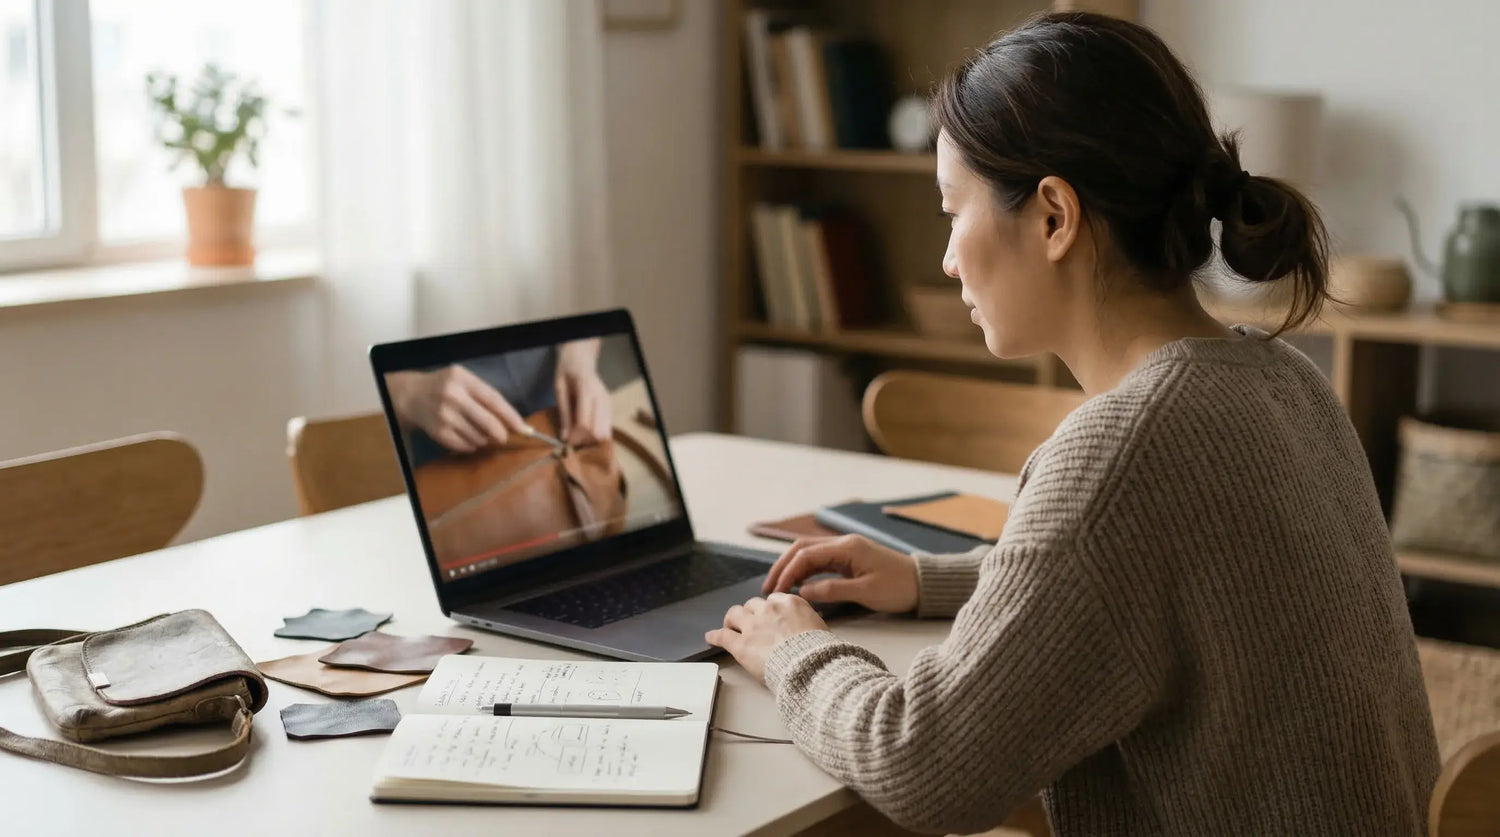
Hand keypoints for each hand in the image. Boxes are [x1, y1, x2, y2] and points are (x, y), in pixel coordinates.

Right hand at [386, 366, 527, 453]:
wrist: (411, 395)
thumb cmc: (444, 386)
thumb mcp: (463, 379)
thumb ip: (485, 396)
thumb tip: (511, 421)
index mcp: (463, 379)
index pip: (494, 400)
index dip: (512, 417)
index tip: (524, 429)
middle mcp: (453, 396)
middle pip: (488, 422)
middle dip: (500, 433)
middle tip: (503, 437)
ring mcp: (444, 415)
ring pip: (478, 437)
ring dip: (484, 439)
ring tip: (477, 431)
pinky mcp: (438, 432)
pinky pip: (465, 445)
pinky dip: (471, 445)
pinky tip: (466, 436)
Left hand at [555, 340, 612, 445]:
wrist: (581, 360)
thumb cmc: (567, 372)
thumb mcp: (559, 390)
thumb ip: (564, 413)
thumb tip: (564, 437)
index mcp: (587, 391)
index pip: (584, 423)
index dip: (575, 436)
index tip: (566, 441)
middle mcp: (602, 398)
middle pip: (597, 431)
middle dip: (583, 440)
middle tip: (572, 439)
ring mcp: (608, 402)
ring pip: (605, 432)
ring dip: (591, 438)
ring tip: (579, 435)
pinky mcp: (610, 407)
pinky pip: (608, 427)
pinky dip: (597, 433)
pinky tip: (586, 431)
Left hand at [705, 593, 827, 682]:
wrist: (809, 665)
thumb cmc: (819, 651)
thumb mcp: (819, 627)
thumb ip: (807, 622)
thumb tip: (806, 626)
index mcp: (789, 603)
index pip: (773, 599)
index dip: (770, 610)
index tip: (769, 616)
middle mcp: (769, 609)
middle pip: (753, 604)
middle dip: (751, 613)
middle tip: (751, 624)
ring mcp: (752, 626)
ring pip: (734, 614)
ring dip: (733, 620)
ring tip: (730, 627)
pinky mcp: (740, 644)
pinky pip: (722, 636)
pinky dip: (715, 636)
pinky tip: (711, 637)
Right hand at [762, 535, 919, 614]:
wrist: (923, 584)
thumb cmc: (898, 587)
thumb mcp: (866, 592)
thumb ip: (832, 590)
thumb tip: (802, 592)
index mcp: (846, 547)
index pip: (805, 554)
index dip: (787, 572)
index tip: (776, 591)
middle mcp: (843, 543)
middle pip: (802, 549)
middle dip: (783, 566)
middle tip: (769, 588)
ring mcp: (845, 550)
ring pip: (809, 553)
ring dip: (792, 568)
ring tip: (778, 587)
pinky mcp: (849, 558)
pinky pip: (820, 561)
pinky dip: (805, 571)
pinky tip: (797, 585)